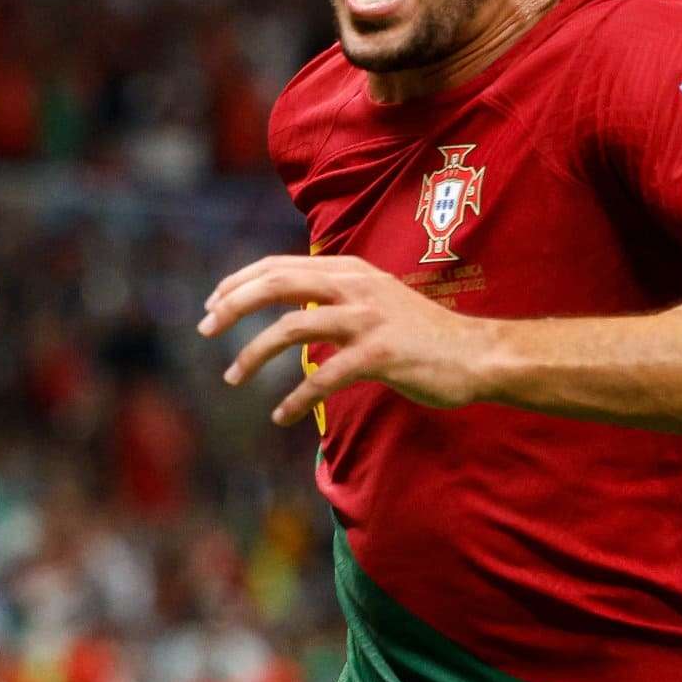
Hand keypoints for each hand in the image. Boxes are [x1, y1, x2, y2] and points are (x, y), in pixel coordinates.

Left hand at [198, 255, 492, 425]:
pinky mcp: (381, 355)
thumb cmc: (423, 335)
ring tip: (232, 378)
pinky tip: (281, 416)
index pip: (279, 265)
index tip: (212, 303)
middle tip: (204, 328)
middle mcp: (356, 287)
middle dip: (233, 305)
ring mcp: (368, 319)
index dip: (239, 282)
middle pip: (277, 284)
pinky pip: (324, 376)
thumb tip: (293, 306)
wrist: (477, 354)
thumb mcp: (376, 301)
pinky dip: (296, 398)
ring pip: (292, 326)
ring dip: (253, 355)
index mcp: (351, 270)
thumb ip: (337, 297)